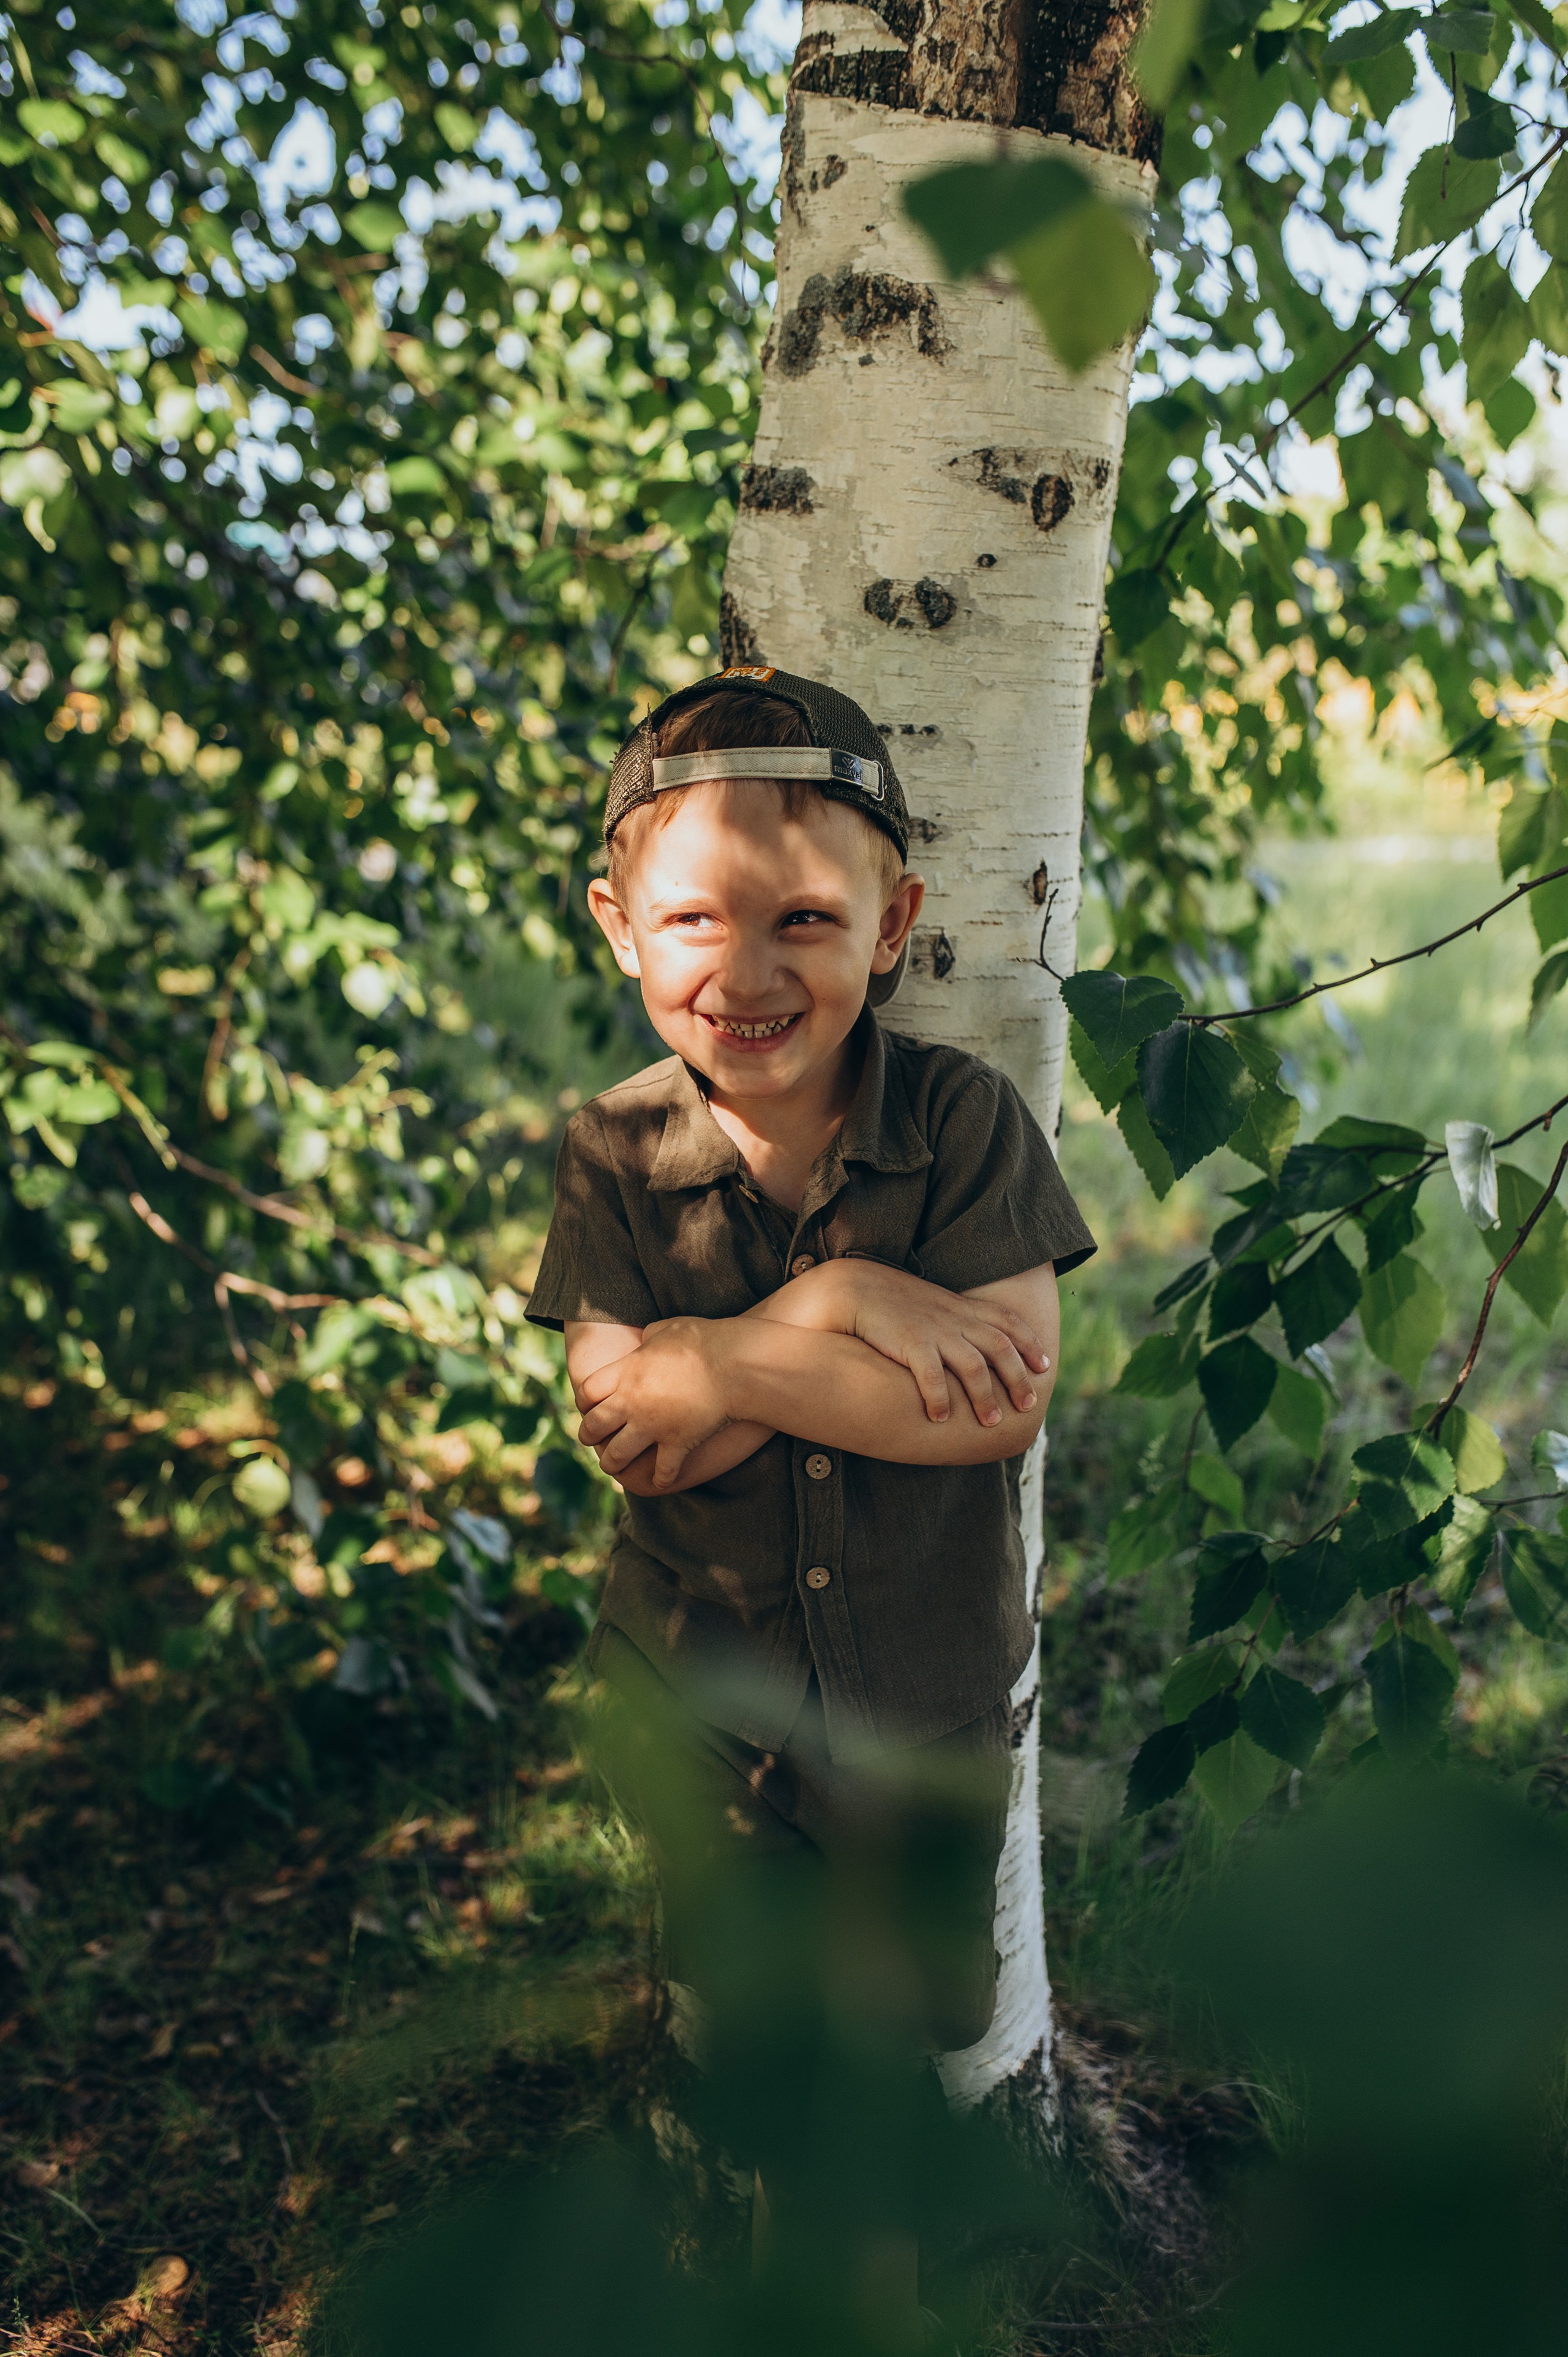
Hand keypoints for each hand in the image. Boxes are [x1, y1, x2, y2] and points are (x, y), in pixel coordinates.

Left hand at [575, 1317, 736, 1490]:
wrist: (734, 1364)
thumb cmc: (704, 1340)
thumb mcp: (667, 1328)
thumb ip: (649, 1336)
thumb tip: (646, 1338)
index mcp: (627, 1372)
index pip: (587, 1391)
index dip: (583, 1401)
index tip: (587, 1406)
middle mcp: (632, 1402)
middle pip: (594, 1426)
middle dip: (588, 1435)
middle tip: (590, 1439)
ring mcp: (653, 1425)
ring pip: (617, 1455)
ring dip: (611, 1463)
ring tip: (612, 1466)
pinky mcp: (677, 1443)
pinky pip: (662, 1471)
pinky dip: (662, 1479)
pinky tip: (661, 1480)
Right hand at [761, 1260, 1047, 1425]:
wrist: (854, 1287)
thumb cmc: (893, 1302)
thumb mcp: (933, 1305)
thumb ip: (956, 1321)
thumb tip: (975, 1345)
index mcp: (961, 1307)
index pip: (1007, 1322)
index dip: (1029, 1343)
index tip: (1044, 1364)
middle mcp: (954, 1318)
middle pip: (998, 1347)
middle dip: (1017, 1377)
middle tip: (1027, 1404)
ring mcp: (933, 1329)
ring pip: (972, 1365)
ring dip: (985, 1395)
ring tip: (991, 1421)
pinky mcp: (908, 1342)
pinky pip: (929, 1375)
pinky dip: (938, 1397)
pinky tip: (940, 1418)